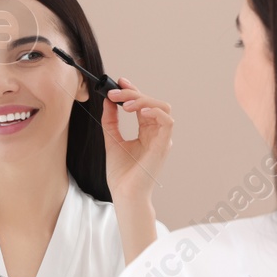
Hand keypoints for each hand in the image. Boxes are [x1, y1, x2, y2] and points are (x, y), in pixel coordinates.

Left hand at [101, 78, 173, 201]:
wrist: (124, 194)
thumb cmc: (121, 174)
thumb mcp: (112, 140)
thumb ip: (111, 121)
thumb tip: (108, 102)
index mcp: (147, 132)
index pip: (144, 105)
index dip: (134, 90)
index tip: (119, 82)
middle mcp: (156, 134)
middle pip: (153, 103)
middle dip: (133, 93)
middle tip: (115, 94)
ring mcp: (162, 139)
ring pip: (162, 108)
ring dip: (144, 100)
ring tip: (126, 104)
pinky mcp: (164, 146)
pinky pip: (167, 122)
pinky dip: (154, 112)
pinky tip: (139, 112)